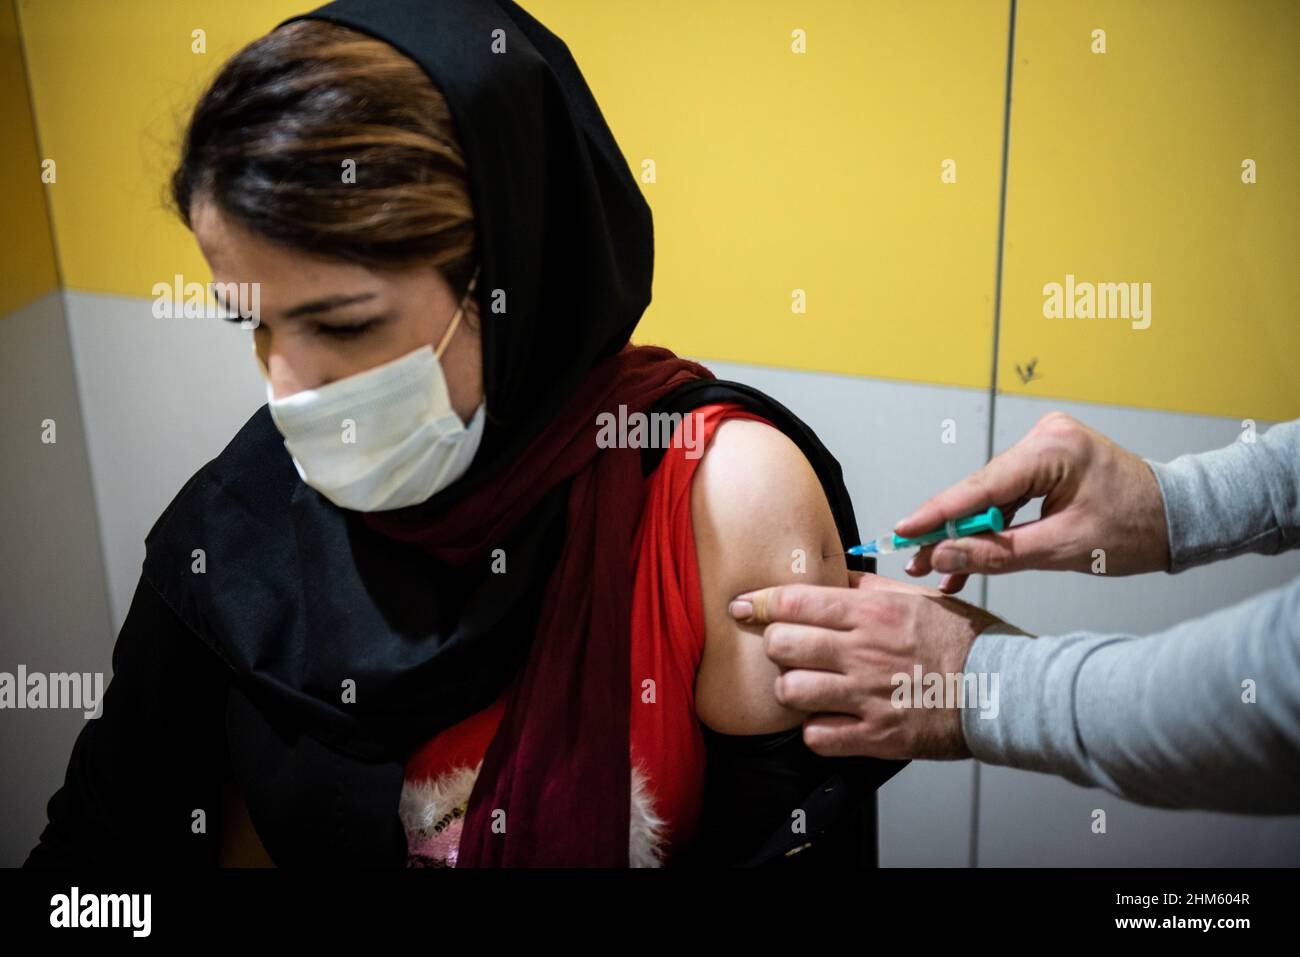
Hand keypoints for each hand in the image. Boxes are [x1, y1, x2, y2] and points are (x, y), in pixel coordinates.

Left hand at [728, 571, 1008, 759]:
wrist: (1004, 689)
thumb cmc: (968, 642)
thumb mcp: (919, 598)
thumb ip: (870, 589)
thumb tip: (834, 578)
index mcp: (873, 613)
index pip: (795, 601)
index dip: (759, 603)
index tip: (742, 606)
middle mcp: (863, 652)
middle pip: (782, 645)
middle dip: (775, 646)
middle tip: (785, 650)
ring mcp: (867, 696)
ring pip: (791, 691)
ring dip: (791, 689)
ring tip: (805, 687)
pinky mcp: (876, 735)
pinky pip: (817, 736)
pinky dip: (814, 730)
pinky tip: (827, 720)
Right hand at [898, 411, 1170, 593]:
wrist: (1181, 519)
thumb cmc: (1137, 530)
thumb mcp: (1063, 549)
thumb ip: (997, 553)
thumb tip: (944, 555)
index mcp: (1053, 449)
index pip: (981, 486)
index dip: (937, 513)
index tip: (903, 532)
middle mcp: (1044, 437)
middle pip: (980, 490)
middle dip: (949, 529)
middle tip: (916, 559)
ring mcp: (1044, 446)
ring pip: (990, 497)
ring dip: (969, 532)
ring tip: (938, 567)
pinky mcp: (1046, 462)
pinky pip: (1008, 496)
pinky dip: (992, 526)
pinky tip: (969, 553)